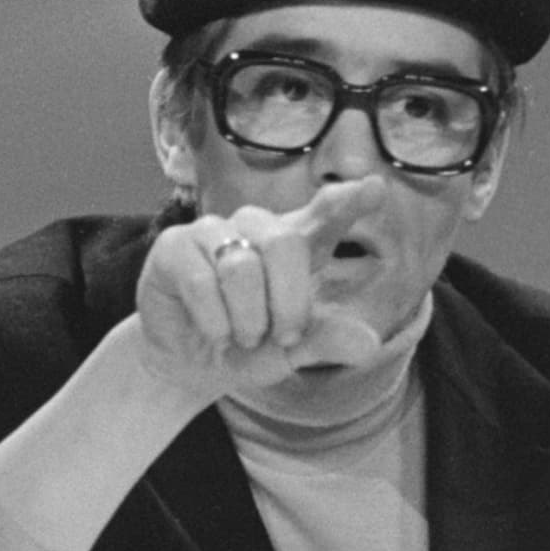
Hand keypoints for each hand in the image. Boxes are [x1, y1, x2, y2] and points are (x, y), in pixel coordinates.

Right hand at [129, 179, 386, 407]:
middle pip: (285, 244)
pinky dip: (214, 322)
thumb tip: (369, 345)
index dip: (348, 201)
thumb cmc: (247, 347)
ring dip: (246, 319)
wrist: (187, 364)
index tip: (375, 187)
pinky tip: (214, 333)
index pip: (326, 213)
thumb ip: (328, 340)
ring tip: (239, 338)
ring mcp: (212, 230)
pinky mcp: (174, 246)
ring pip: (241, 268)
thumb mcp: (292, 350)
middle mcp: (256, 227)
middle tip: (280, 337)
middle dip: (288, 304)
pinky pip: (201, 282)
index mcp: (296, 243)